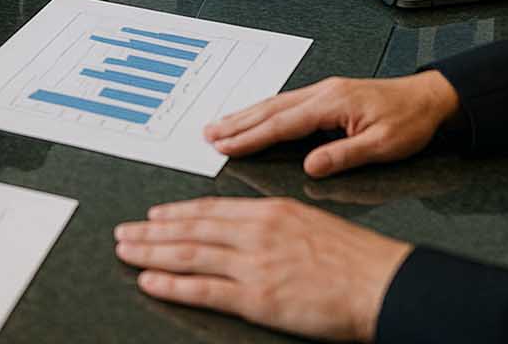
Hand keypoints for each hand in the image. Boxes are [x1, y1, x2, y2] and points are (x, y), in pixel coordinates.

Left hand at [115, 197, 411, 342]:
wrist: (384, 283)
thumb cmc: (357, 259)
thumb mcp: (310, 222)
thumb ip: (274, 223)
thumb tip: (247, 225)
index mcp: (269, 212)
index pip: (208, 210)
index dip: (175, 213)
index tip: (152, 215)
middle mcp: (254, 234)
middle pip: (189, 230)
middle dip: (151, 232)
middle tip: (123, 232)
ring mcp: (253, 265)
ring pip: (187, 255)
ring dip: (150, 253)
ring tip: (125, 252)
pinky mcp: (257, 297)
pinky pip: (203, 289)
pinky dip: (171, 285)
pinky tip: (149, 282)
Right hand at [205, 73, 460, 178]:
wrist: (431, 98)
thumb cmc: (412, 121)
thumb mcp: (384, 145)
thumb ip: (344, 155)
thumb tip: (311, 166)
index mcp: (332, 104)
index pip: (282, 124)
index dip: (251, 137)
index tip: (226, 146)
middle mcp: (322, 93)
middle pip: (269, 109)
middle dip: (236, 123)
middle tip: (208, 135)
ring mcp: (323, 91)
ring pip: (274, 103)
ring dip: (244, 115)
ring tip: (219, 125)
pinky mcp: (327, 95)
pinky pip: (285, 102)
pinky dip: (261, 111)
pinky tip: (251, 116)